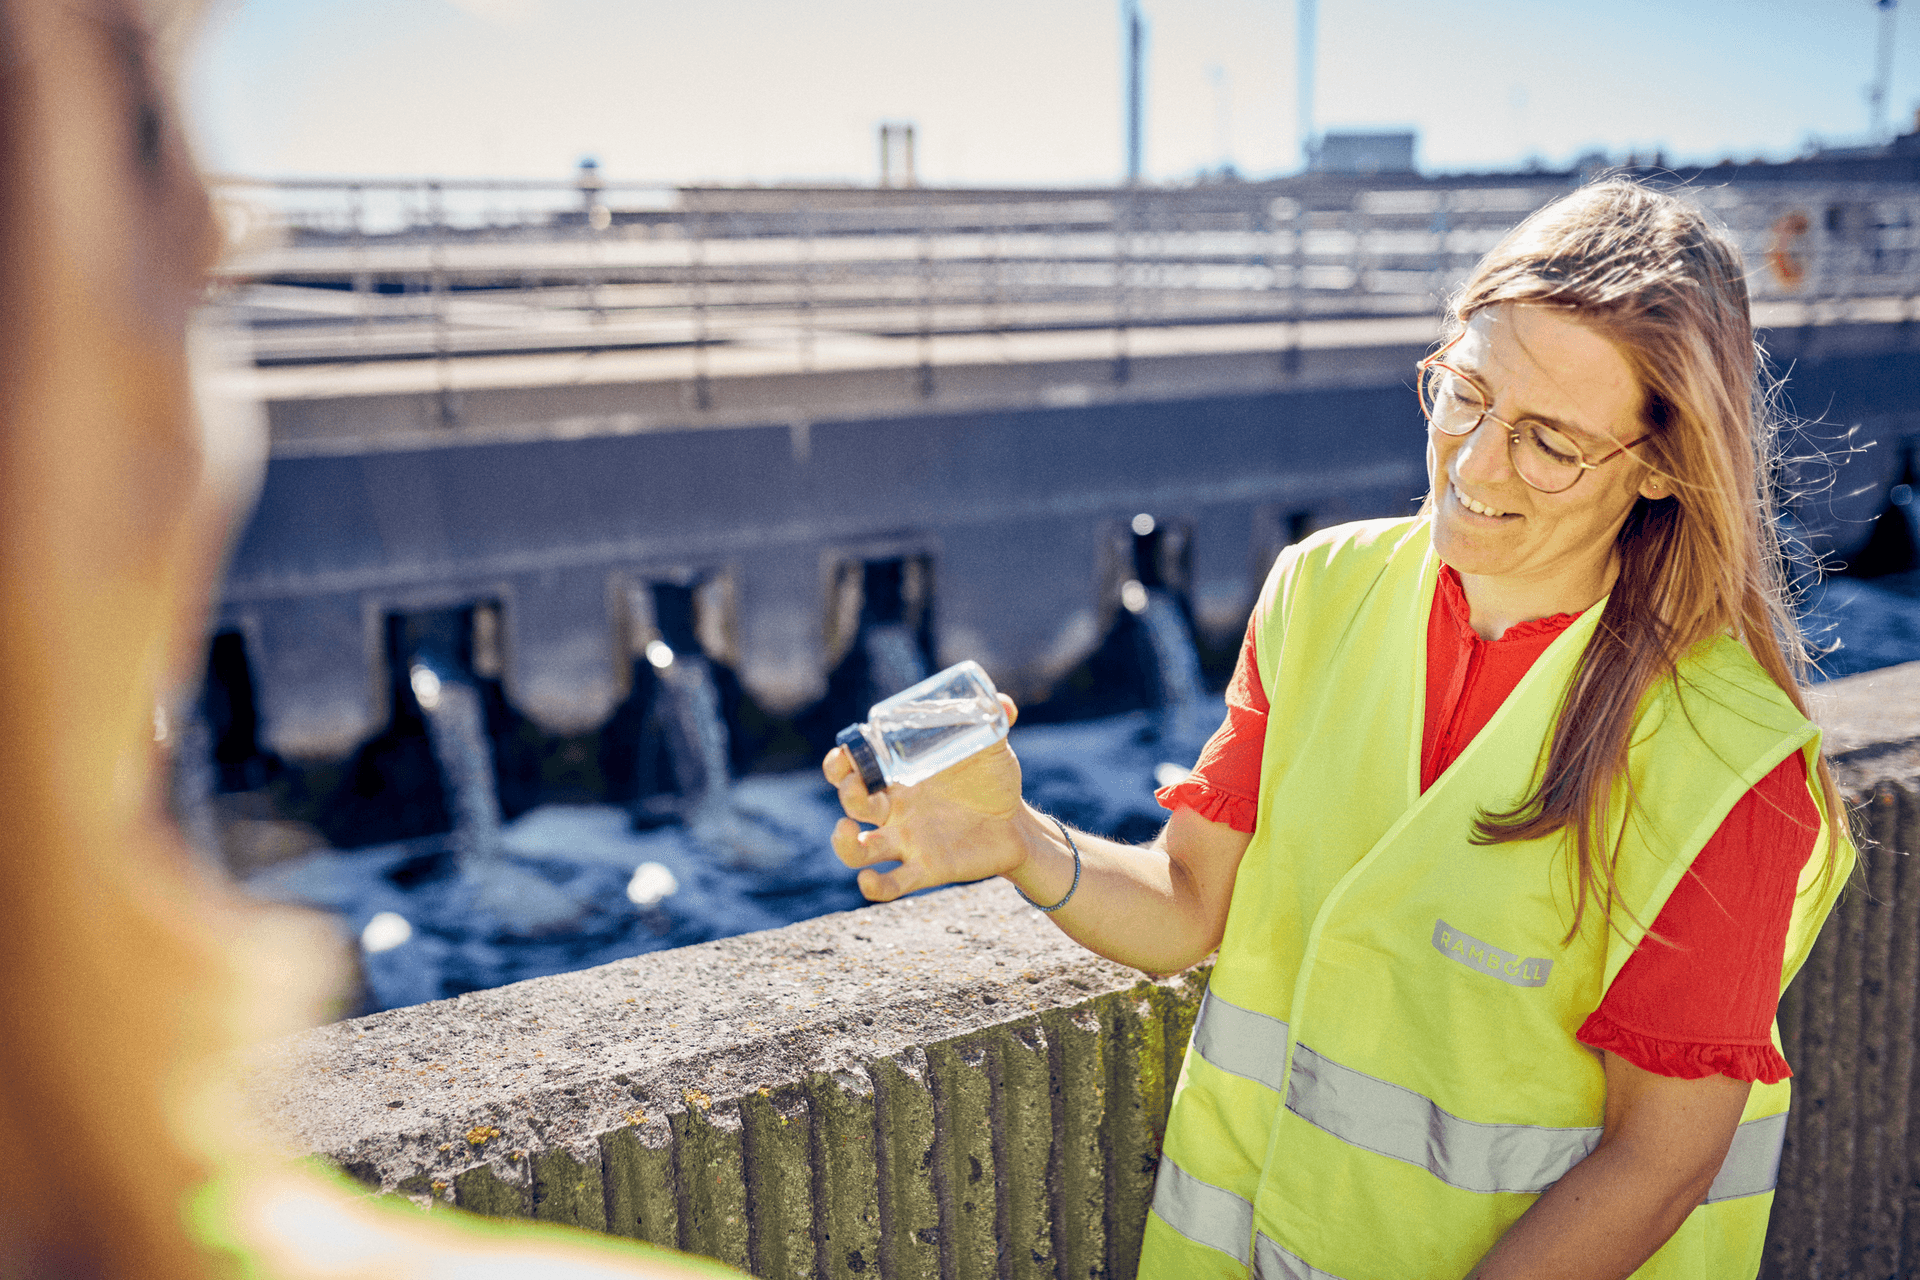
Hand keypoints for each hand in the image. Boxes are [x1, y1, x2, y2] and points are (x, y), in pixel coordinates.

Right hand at [823, 694, 1028, 901]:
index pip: (854, 770)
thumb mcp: (991, 746)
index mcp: (901, 779)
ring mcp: (908, 842)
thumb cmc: (993, 781)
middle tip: (853, 781)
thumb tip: (1002, 702)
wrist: (1017, 825)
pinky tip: (867, 881)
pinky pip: (892, 884)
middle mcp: (896, 812)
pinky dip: (874, 887)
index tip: (843, 754)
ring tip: (847, 830)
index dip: (839, 763)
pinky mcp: (926, 869)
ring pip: (859, 850)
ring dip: (843, 844)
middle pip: (852, 804)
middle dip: (845, 792)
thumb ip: (994, 718)